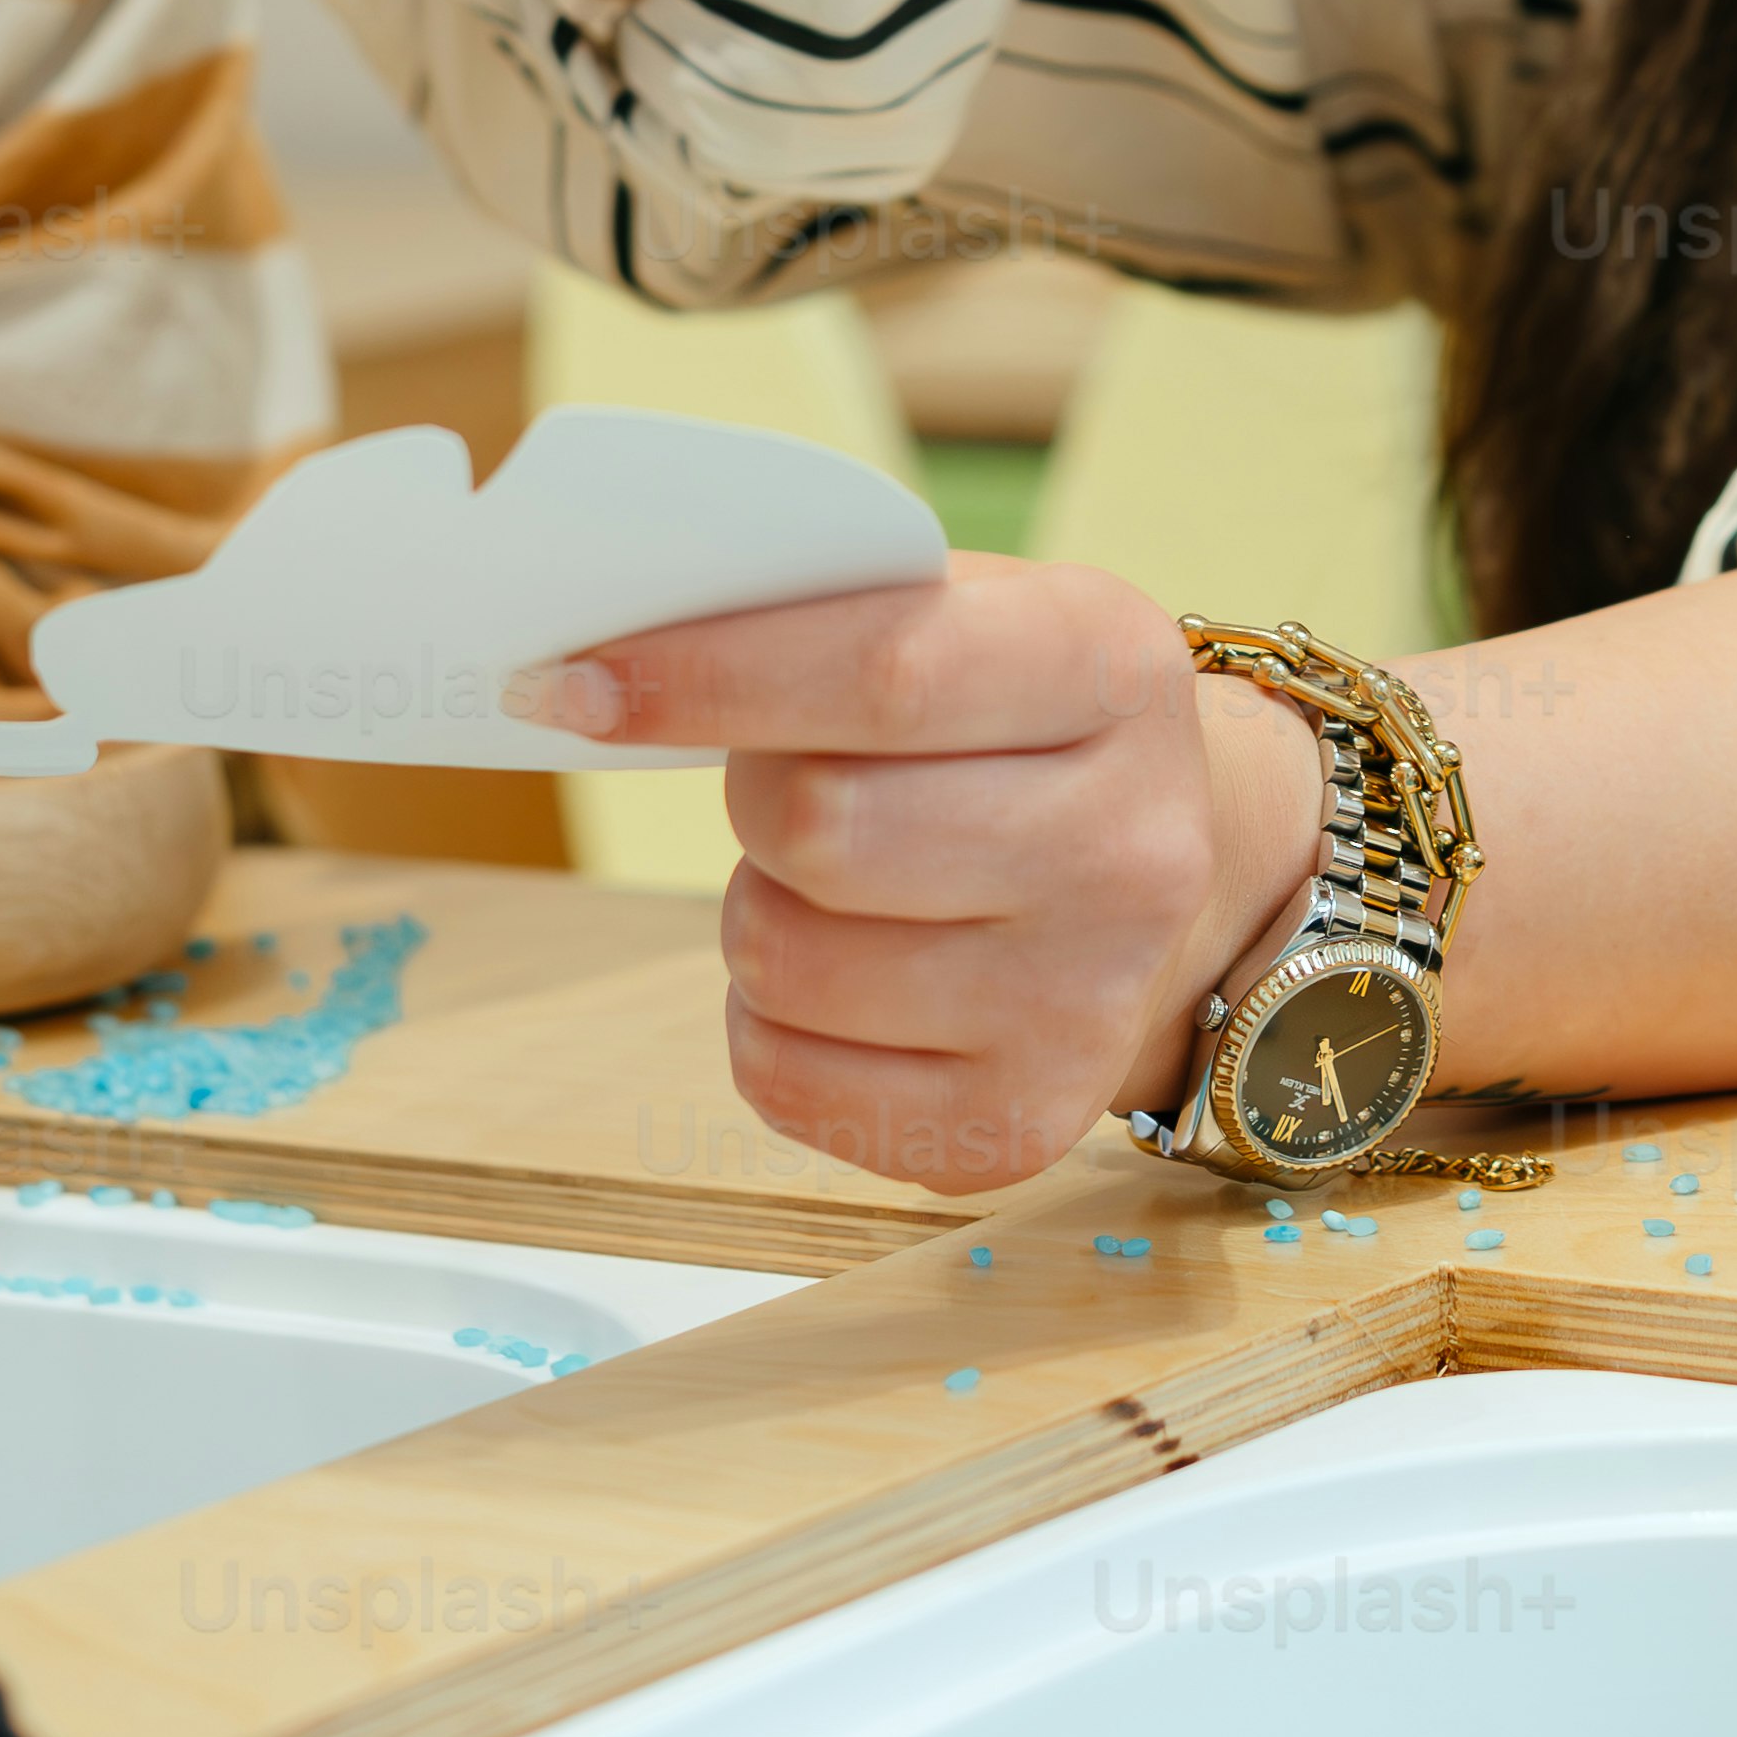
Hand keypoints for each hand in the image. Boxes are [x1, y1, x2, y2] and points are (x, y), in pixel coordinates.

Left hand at [515, 559, 1325, 1196]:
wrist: (1167, 872)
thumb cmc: (1015, 721)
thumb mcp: (976, 613)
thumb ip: (827, 610)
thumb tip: (601, 658)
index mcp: (1115, 670)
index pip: (885, 670)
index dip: (707, 675)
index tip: (569, 683)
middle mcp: (1129, 848)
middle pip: (821, 827)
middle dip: (749, 796)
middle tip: (775, 781)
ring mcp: (1083, 1003)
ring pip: (785, 958)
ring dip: (756, 910)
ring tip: (829, 883)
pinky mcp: (1019, 1125)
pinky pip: (783, 1077)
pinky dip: (767, 1022)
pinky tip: (846, 977)